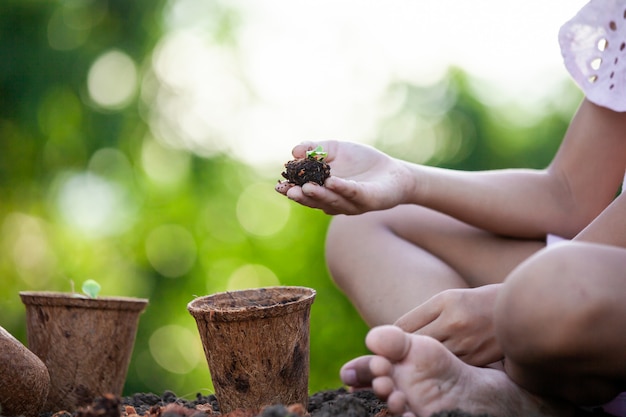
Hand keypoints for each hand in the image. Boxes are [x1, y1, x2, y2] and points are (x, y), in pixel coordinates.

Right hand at [275, 140, 411, 214]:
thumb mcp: (336, 149)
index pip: (305, 193)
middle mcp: (336, 201)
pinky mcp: (370, 199)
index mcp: (325, 191)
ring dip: (319, 195)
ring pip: (333, 200)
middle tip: (289, 191)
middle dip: (303, 196)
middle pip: (316, 200)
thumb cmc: (362, 161)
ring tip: (307, 187)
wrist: (394, 172)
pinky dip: (342, 188)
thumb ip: (315, 148)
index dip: (292, 190)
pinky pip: (354, 193)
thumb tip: (294, 150)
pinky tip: (332, 182)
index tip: (279, 186)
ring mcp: (352, 203)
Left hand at [394, 284, 502, 365]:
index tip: (389, 342)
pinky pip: (450, 368)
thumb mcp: (448, 299)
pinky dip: (442, 368)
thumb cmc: (477, 302)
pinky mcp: (478, 360)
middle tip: (394, 356)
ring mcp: (468, 343)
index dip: (392, 336)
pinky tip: (439, 367)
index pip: (404, 325)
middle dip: (403, 351)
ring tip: (416, 362)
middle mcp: (455, 323)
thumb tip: (397, 334)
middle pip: (414, 345)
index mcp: (446, 303)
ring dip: (422, 362)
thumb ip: (423, 314)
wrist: (521, 311)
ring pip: (431, 359)